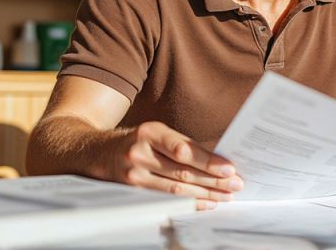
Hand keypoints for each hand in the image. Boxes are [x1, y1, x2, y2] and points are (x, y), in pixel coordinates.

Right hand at [111, 121, 243, 209]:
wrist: (99, 152)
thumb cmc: (138, 141)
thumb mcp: (156, 133)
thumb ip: (182, 144)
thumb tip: (217, 160)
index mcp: (150, 132)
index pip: (183, 150)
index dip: (208, 161)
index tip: (229, 168)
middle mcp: (140, 154)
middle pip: (182, 171)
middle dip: (213, 180)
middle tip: (236, 184)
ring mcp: (134, 175)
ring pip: (176, 189)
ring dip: (206, 194)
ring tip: (226, 195)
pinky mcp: (133, 192)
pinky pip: (167, 200)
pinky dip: (190, 202)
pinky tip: (206, 203)